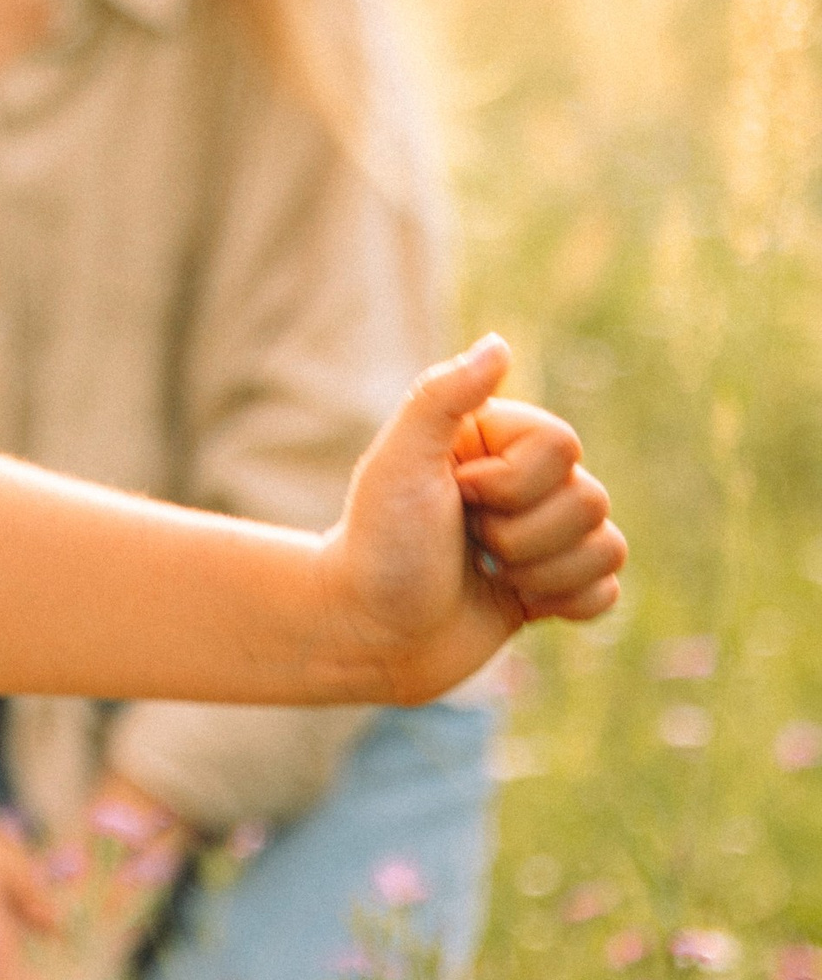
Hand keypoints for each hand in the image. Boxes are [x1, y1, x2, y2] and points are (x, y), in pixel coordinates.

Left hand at [329, 336, 623, 704]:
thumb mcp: (401, 461)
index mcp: (495, 439)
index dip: (513, 483)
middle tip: (467, 540)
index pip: (563, 445)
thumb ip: (443, 397)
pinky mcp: (553, 586)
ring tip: (485, 572)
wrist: (370, 634)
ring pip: (608, 547)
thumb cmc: (379, 543)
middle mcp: (526, 481)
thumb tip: (499, 345)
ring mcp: (543, 534)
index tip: (458, 494)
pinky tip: (517, 602)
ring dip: (542, 573)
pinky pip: (607, 590)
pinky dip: (566, 603)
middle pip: (592, 499)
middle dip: (523, 535)